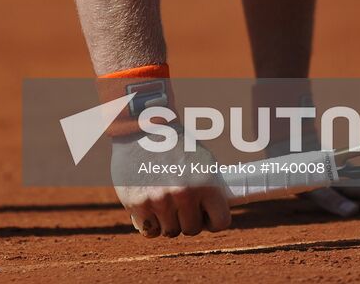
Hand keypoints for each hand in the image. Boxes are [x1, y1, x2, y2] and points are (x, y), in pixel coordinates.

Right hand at [112, 140, 231, 238]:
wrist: (141, 127)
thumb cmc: (175, 144)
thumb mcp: (201, 159)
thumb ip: (210, 188)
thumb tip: (216, 214)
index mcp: (206, 183)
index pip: (221, 221)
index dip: (213, 220)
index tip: (205, 214)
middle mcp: (184, 194)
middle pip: (192, 229)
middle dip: (187, 220)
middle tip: (179, 204)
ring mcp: (160, 200)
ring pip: (170, 232)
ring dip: (167, 221)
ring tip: (162, 201)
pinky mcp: (138, 204)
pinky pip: (149, 231)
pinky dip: (149, 223)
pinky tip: (148, 206)